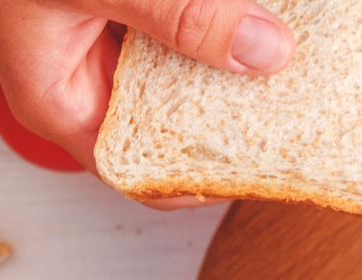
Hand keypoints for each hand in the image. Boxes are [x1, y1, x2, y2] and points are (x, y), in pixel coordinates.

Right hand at [0, 0, 293, 205]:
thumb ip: (178, 17)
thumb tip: (265, 51)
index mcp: (63, 104)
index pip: (146, 176)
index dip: (208, 180)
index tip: (268, 166)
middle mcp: (87, 83)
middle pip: (176, 126)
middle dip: (236, 117)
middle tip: (298, 110)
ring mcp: (105, 45)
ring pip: (184, 75)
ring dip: (233, 65)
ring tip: (291, 64)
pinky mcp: (122, 10)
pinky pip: (181, 27)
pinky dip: (216, 21)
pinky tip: (261, 19)